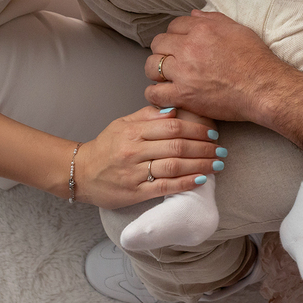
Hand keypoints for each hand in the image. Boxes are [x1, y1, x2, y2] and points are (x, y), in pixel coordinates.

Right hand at [74, 105, 221, 208]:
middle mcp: (133, 151)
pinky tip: (200, 180)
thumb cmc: (106, 147)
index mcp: (133, 131)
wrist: (81, 173)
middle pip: (176, 146)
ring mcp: (133, 173)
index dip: (196, 128)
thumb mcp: (122, 124)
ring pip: (173, 166)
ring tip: (217, 164)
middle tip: (221, 149)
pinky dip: (184, 183)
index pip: (171, 126)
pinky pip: (164, 187)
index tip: (213, 132)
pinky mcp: (134, 193)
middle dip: (204, 147)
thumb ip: (148, 115)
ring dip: (200, 165)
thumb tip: (175, 109)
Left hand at [146, 11, 298, 124]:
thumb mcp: (237, 30)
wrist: (263, 87)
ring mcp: (183, 72)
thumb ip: (213, 19)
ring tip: (167, 77)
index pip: (174, 25)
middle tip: (173, 60)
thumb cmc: (255, 59)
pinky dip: (156, 93)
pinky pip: (154, 93)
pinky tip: (165, 93)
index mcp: (201, 30)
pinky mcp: (183, 95)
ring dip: (157, 70)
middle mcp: (188, 48)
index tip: (180, 44)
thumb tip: (193, 15)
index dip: (176, 34)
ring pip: (152, 66)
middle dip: (164, 50)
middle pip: (158, 43)